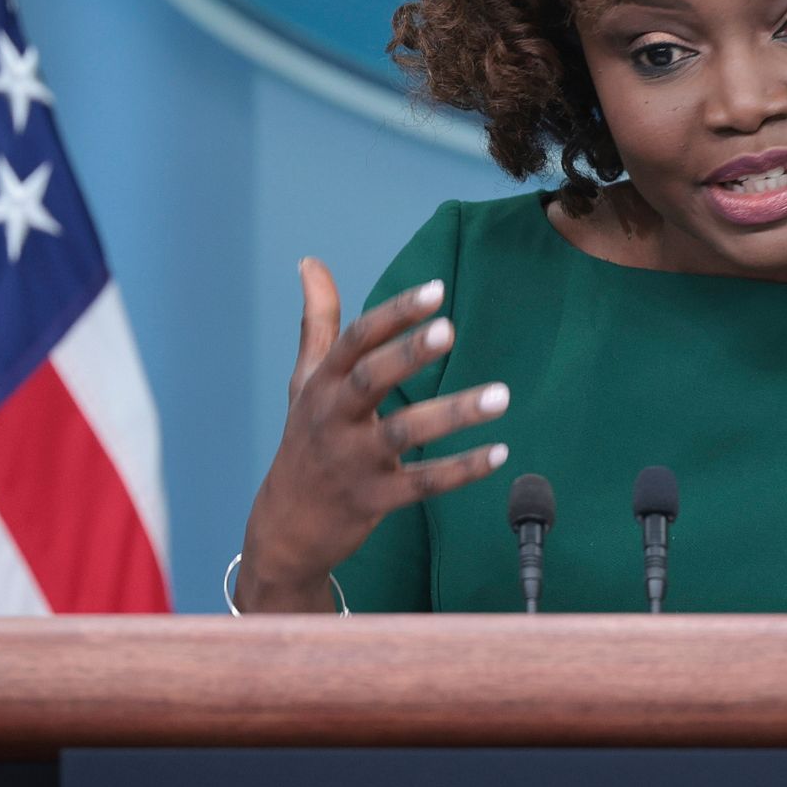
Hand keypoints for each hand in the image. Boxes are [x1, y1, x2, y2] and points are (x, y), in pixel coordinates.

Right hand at [236, 257, 510, 611]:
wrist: (285, 526)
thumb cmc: (305, 439)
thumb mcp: (305, 380)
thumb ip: (318, 321)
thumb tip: (310, 261)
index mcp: (322, 384)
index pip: (356, 341)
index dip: (395, 314)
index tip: (437, 289)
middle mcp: (334, 419)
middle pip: (370, 380)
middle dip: (408, 354)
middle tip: (450, 330)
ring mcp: (354, 461)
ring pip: (404, 433)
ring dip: (453, 413)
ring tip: (501, 396)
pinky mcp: (375, 499)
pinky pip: (423, 484)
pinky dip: (462, 469)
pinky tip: (500, 452)